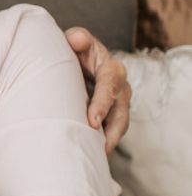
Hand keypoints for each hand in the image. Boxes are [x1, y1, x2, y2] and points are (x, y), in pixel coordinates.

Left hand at [65, 27, 130, 153]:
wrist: (77, 60)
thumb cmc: (75, 49)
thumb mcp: (76, 40)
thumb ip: (77, 38)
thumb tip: (77, 39)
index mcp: (111, 68)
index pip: (110, 86)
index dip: (102, 103)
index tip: (92, 120)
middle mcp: (120, 87)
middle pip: (120, 111)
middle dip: (111, 130)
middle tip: (98, 146)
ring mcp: (118, 103)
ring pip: (119, 125)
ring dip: (109, 141)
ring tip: (96, 157)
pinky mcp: (111, 114)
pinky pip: (111, 131)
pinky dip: (103, 143)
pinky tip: (91, 155)